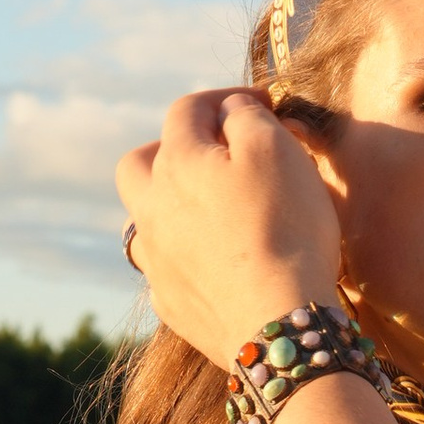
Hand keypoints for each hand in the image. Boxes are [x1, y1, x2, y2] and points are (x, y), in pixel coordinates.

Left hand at [117, 87, 342, 364]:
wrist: (278, 324)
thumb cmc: (284, 229)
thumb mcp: (276, 150)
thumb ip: (247, 117)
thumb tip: (231, 109)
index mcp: (177, 161)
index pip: (189, 110)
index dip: (226, 99)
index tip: (267, 104)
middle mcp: (152, 207)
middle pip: (140, 163)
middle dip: (171, 148)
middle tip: (212, 154)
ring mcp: (156, 260)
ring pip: (142, 219)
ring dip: (166, 205)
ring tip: (204, 210)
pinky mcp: (172, 304)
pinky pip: (164, 269)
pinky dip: (183, 255)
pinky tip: (211, 261)